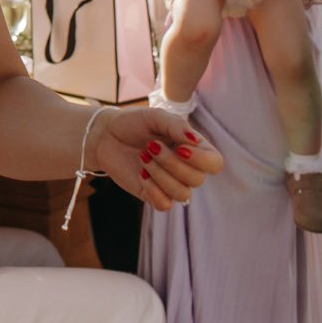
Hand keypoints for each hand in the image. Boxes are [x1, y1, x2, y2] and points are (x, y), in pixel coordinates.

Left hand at [95, 108, 223, 212]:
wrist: (106, 135)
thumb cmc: (133, 123)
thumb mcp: (154, 117)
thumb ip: (176, 125)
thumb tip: (195, 141)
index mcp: (192, 148)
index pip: (215, 163)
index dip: (201, 160)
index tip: (180, 147)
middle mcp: (185, 168)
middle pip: (197, 180)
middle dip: (172, 163)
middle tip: (150, 146)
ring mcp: (169, 183)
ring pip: (182, 194)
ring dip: (160, 175)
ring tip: (143, 156)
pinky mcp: (153, 195)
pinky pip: (165, 205)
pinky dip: (153, 190)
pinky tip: (141, 173)